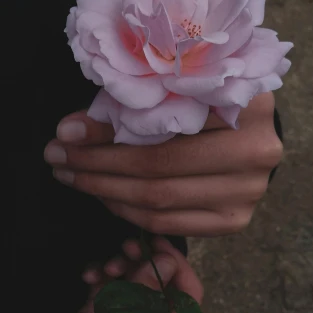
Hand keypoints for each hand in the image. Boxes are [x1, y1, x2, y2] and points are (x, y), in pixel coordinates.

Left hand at [44, 92, 282, 235]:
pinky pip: (168, 223)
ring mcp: (248, 191)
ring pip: (159, 199)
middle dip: (97, 164)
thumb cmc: (206, 100)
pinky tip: (104, 197)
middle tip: (57, 158)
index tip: (64, 132)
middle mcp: (255, 150)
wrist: (251, 132)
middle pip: (158, 166)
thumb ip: (131, 104)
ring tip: (71, 176)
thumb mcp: (175, 88)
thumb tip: (70, 131)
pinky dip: (128, 212)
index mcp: (245, 102)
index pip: (162, 121)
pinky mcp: (235, 221)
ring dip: (104, 190)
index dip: (108, 131)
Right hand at [63, 237, 202, 312]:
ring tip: (106, 267)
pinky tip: (88, 276)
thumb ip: (144, 297)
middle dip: (146, 261)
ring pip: (133, 278)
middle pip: (160, 282)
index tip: (160, 246)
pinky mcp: (100, 311)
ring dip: (121, 266)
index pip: (187, 297)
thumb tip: (168, 261)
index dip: (178, 268)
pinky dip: (100, 274)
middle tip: (129, 245)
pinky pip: (107, 282)